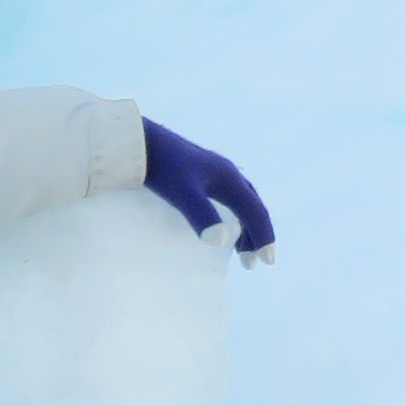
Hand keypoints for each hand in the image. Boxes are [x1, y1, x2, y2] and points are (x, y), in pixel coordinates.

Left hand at [139, 122, 273, 263]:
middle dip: (257, 234)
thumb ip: (201, 215)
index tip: (267, 262)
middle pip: (252, 207)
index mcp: (229, 179)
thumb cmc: (160, 168)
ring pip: (240, 202)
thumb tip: (220, 241)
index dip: (264, 236)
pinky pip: (226, 198)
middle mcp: (227, 174)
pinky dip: (231, 216)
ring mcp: (213, 172)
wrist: (138, 142)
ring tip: (241, 252)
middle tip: (254, 263)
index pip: (255, 211)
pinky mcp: (198, 173)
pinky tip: (219, 225)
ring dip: (245, 226)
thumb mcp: (182, 193)